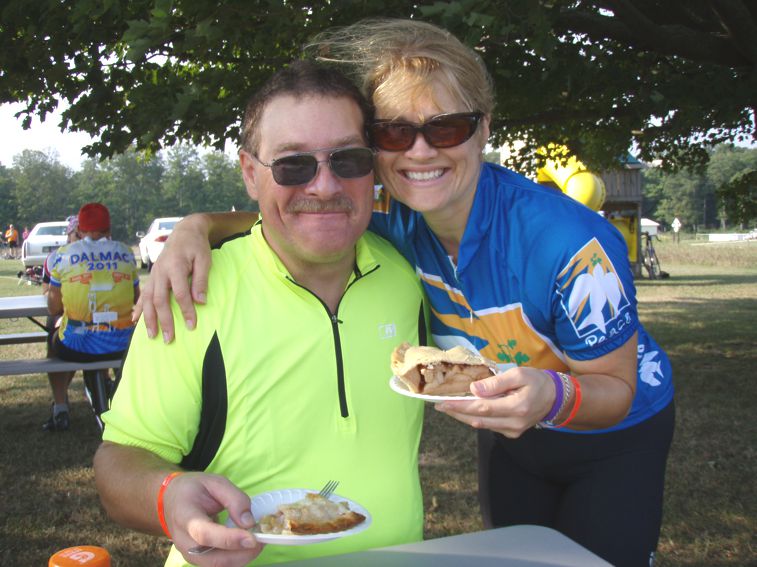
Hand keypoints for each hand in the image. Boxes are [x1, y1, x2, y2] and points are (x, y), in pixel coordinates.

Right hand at [133, 218, 211, 342]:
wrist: (185, 231)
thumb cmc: (197, 246)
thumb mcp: (204, 260)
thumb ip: (200, 280)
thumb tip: (200, 302)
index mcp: (174, 267)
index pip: (180, 294)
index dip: (186, 310)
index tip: (191, 325)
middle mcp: (160, 272)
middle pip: (160, 300)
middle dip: (164, 321)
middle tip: (169, 339)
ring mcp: (154, 275)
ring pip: (148, 300)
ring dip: (149, 319)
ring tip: (151, 336)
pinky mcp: (153, 277)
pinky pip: (143, 294)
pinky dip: (139, 308)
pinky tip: (135, 320)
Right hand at [164, 472, 262, 566]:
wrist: (171, 501)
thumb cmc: (193, 489)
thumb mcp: (215, 482)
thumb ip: (234, 498)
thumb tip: (249, 522)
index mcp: (185, 517)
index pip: (205, 534)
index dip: (229, 539)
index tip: (252, 538)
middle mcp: (184, 542)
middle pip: (213, 559)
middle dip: (242, 554)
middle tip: (263, 540)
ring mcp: (190, 554)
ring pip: (218, 566)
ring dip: (242, 558)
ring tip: (258, 542)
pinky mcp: (198, 559)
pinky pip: (219, 564)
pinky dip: (237, 558)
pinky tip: (247, 545)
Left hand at [434, 367, 554, 437]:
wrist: (555, 398)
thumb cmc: (536, 381)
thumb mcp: (518, 374)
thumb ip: (496, 383)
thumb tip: (474, 389)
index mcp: (516, 407)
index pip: (482, 408)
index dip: (460, 406)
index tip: (443, 402)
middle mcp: (514, 423)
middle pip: (478, 420)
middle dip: (456, 413)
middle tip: (438, 405)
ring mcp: (513, 430)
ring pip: (481, 425)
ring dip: (463, 416)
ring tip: (447, 407)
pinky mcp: (512, 433)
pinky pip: (489, 426)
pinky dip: (475, 418)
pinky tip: (465, 410)